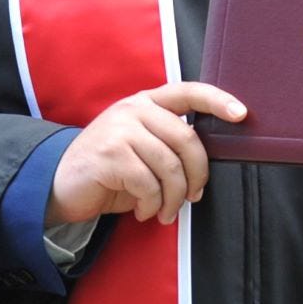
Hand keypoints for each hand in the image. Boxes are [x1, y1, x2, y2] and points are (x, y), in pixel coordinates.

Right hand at [47, 82, 245, 226]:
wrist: (61, 184)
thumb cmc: (111, 170)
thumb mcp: (142, 148)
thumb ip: (169, 144)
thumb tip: (206, 163)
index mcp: (147, 102)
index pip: (189, 92)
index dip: (218, 100)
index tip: (242, 115)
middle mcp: (134, 109)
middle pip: (187, 139)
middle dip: (197, 175)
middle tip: (194, 197)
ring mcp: (120, 129)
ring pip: (169, 166)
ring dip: (173, 198)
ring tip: (164, 211)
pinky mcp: (110, 154)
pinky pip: (148, 184)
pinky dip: (151, 205)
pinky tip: (144, 211)